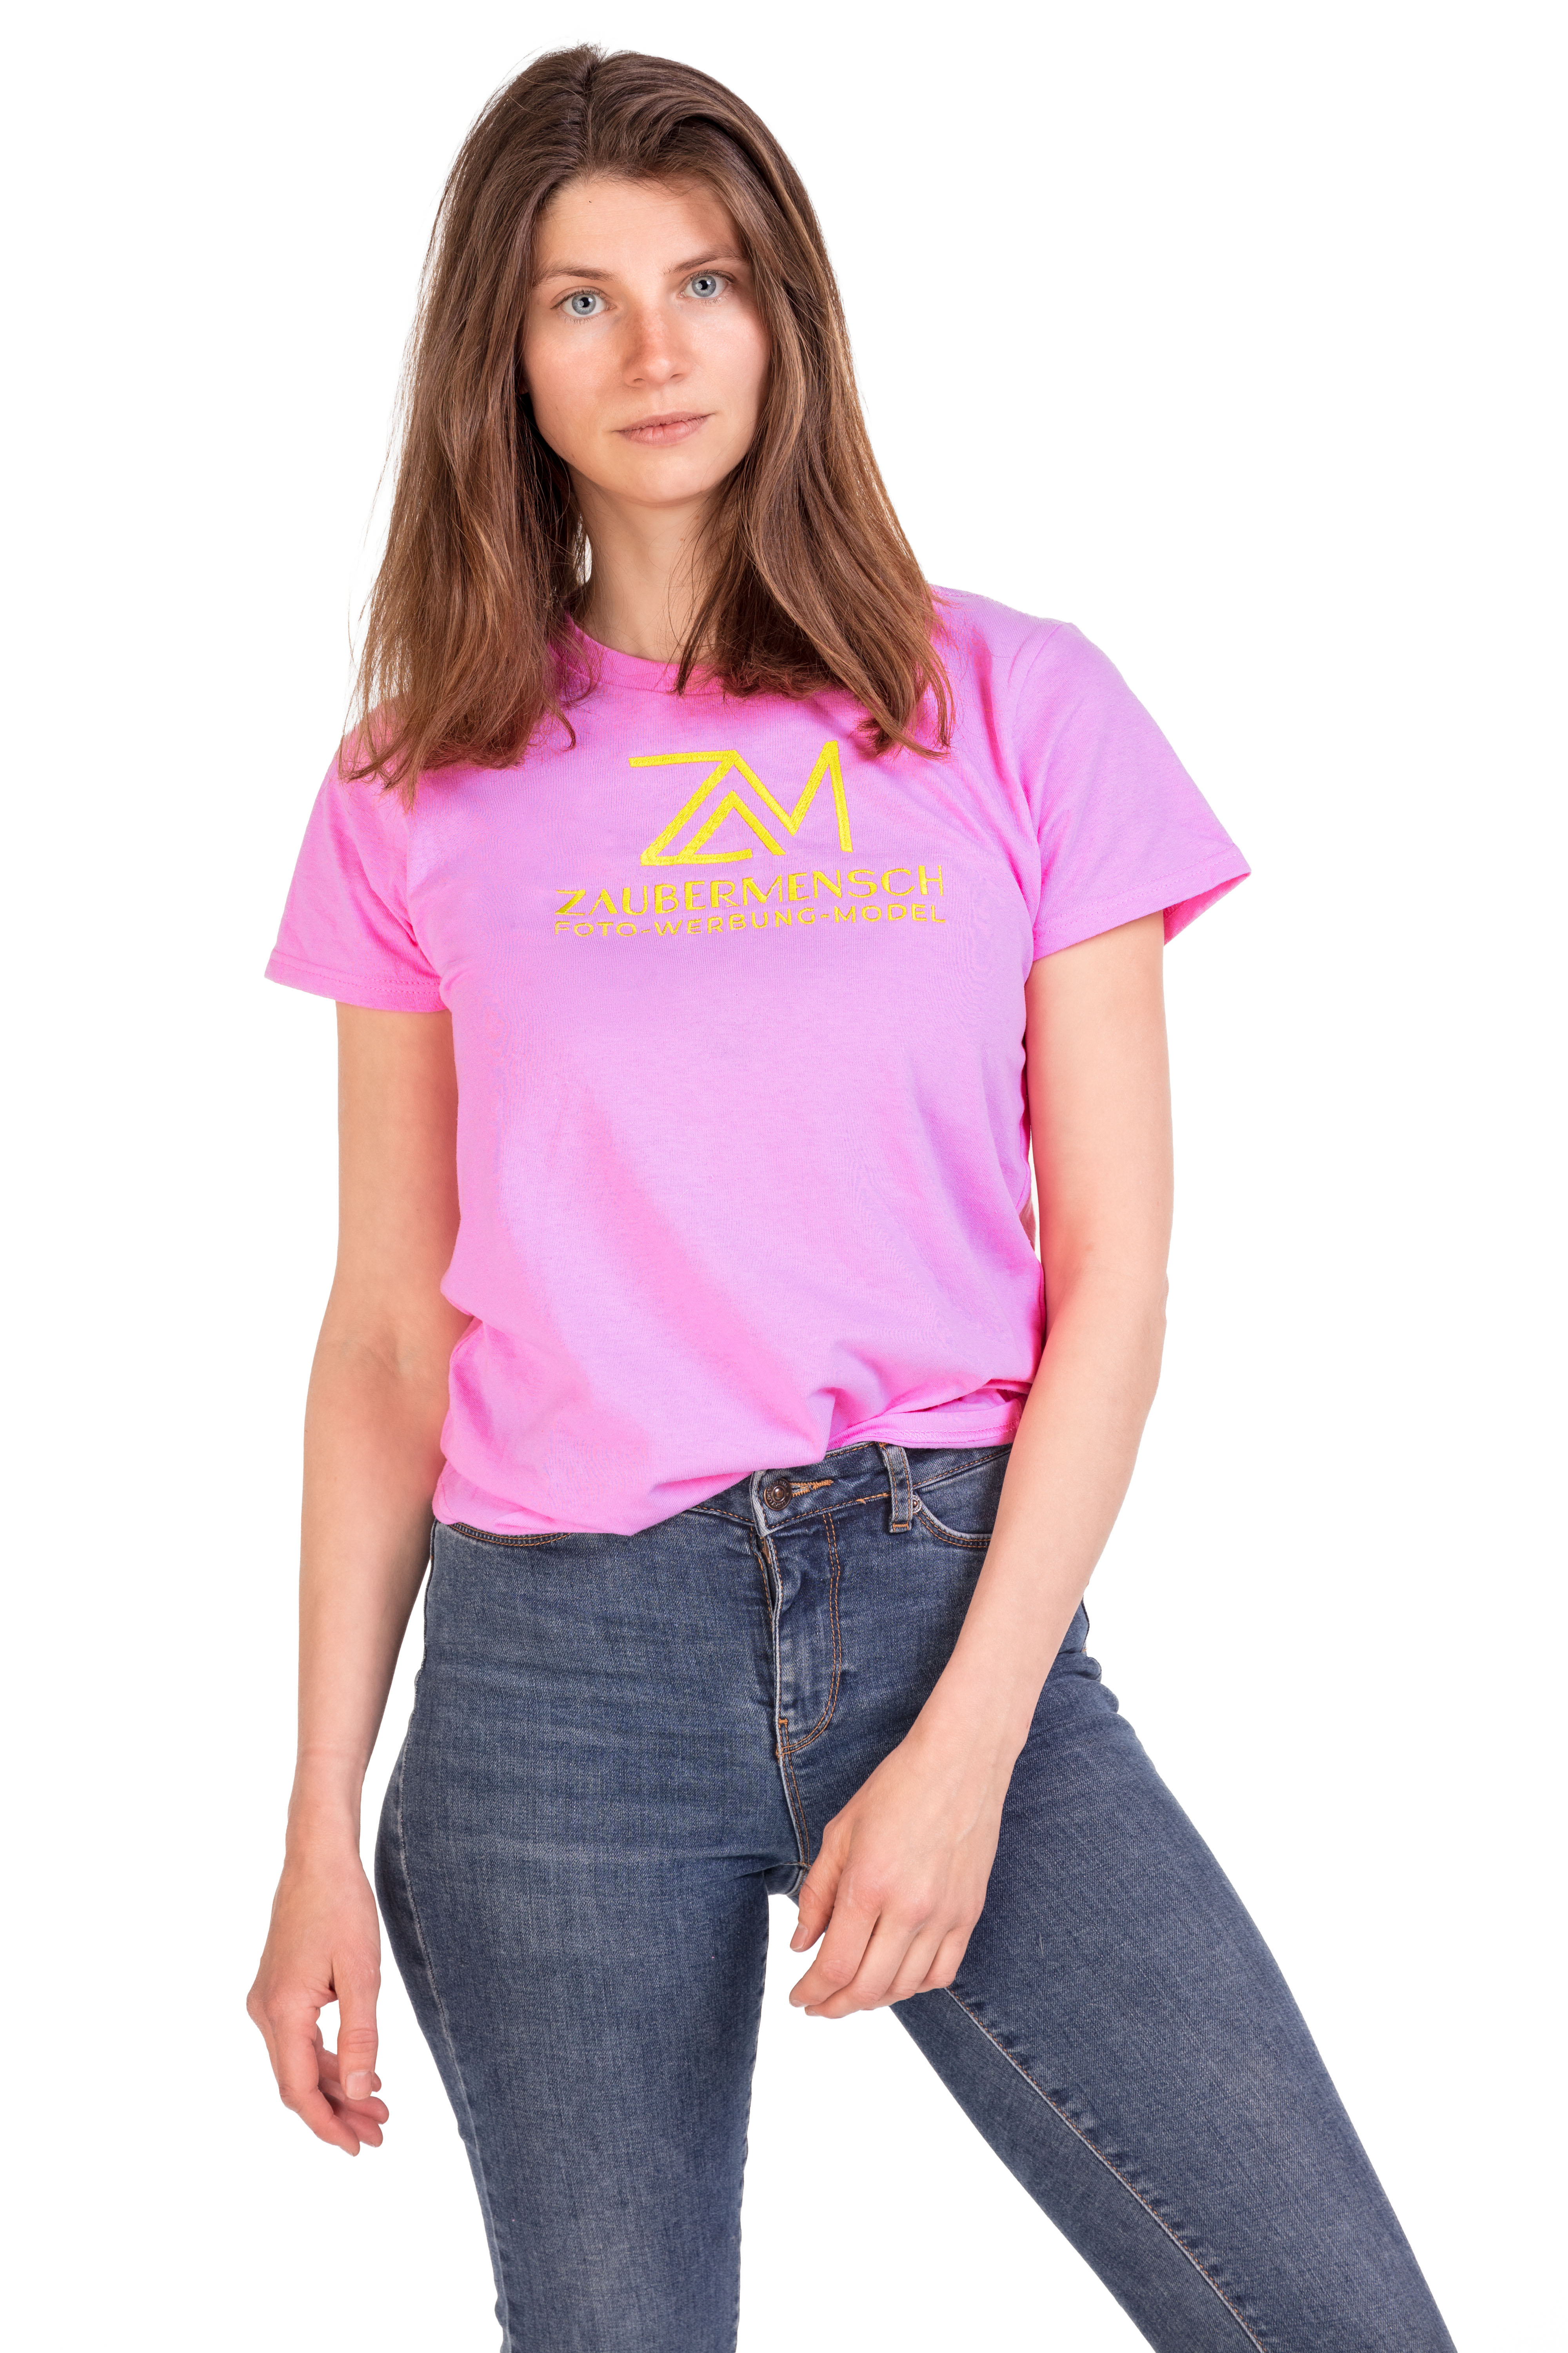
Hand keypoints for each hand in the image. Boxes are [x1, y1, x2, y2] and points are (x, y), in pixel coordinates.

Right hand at [247, 1846, 388, 2154]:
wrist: (317, 1859)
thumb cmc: (342, 1907)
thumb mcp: (361, 1974)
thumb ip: (360, 2036)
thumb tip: (362, 2092)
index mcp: (282, 2012)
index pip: (298, 2089)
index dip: (327, 2124)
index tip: (358, 2147)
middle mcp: (265, 2012)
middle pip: (298, 2082)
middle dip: (338, 2112)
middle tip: (380, 2133)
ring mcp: (267, 2001)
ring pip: (299, 2063)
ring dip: (336, 2088)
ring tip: (377, 2110)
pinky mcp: (277, 1990)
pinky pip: (299, 2040)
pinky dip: (327, 2061)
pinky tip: (357, 2071)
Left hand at [787, 1716, 1012, 2017]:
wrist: (960, 1762)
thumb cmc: (896, 1788)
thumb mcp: (840, 1832)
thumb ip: (817, 1893)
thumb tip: (801, 1944)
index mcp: (868, 1885)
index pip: (835, 1965)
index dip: (812, 1991)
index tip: (798, 1996)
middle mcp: (908, 1908)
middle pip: (868, 1987)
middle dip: (835, 2006)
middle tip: (818, 2005)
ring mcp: (944, 1915)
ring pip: (905, 1987)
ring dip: (872, 2000)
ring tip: (851, 1993)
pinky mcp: (969, 1913)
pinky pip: (943, 1973)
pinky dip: (915, 1986)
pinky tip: (896, 1977)